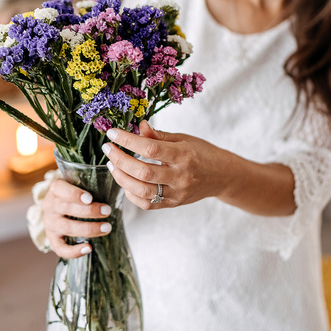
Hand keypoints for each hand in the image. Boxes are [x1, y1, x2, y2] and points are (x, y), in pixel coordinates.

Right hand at [42, 179, 112, 258]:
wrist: (59, 209)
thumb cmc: (75, 195)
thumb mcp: (78, 185)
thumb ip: (89, 185)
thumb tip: (113, 187)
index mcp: (55, 189)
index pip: (60, 188)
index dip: (74, 194)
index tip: (90, 198)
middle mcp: (50, 206)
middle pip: (67, 208)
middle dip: (89, 211)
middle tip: (107, 211)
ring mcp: (50, 224)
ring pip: (67, 227)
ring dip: (88, 229)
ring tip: (106, 228)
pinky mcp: (52, 239)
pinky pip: (60, 248)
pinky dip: (74, 251)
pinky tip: (89, 248)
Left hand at [102, 121, 235, 209]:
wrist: (222, 176)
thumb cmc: (202, 153)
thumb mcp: (183, 139)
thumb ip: (159, 136)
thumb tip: (138, 126)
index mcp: (183, 155)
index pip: (150, 148)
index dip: (128, 140)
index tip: (113, 133)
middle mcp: (180, 176)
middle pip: (143, 171)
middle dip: (120, 160)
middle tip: (108, 149)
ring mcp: (177, 193)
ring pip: (142, 190)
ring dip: (122, 177)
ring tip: (112, 165)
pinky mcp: (173, 204)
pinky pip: (147, 204)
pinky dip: (131, 194)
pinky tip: (125, 181)